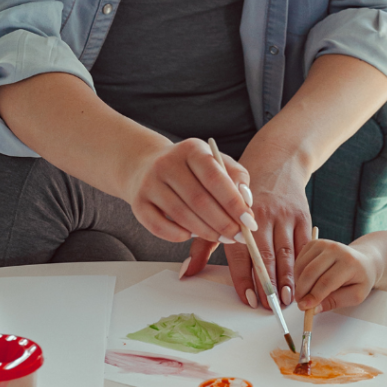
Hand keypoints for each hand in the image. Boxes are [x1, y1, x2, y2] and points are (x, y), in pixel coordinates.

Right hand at [125, 137, 252, 245]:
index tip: (249, 221)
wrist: (145, 164)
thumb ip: (235, 177)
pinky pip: (159, 227)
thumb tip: (247, 201)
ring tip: (221, 237)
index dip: (233, 202)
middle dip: (223, 223)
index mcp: (191, 149)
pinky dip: (178, 236)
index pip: (214, 177)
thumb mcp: (214, 161)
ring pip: (181, 215)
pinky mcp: (138, 202)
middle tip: (238, 236)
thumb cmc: (189, 167)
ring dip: (205, 232)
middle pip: (199, 199)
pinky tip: (191, 235)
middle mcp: (167, 163)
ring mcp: (150, 182)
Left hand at [211, 151, 310, 308]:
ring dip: (287, 279)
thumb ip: (204, 243)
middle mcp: (263, 214)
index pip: (241, 253)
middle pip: (266, 256)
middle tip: (269, 307)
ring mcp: (285, 215)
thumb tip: (186, 273)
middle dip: (267, 284)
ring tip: (287, 299)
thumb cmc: (243, 194)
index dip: (244, 279)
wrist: (277, 162)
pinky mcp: (303, 215)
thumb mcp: (219, 210)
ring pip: (287, 253)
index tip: (248, 300)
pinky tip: (302, 280)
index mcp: (238, 215)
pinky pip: (305, 244)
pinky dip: (303, 264)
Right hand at [295, 238, 376, 311]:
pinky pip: (300, 259)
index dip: (314, 296)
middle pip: (311, 272)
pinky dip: (297, 273)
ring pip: (303, 265)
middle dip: (302, 290)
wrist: (363, 260)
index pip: (326, 281)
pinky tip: (303, 282)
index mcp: (349, 263)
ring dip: (298, 283)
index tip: (305, 308)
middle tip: (300, 304)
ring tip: (302, 294)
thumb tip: (314, 309)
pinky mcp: (315, 243)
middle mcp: (335, 249)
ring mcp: (324, 244)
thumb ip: (334, 302)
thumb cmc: (360, 279)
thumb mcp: (355, 296)